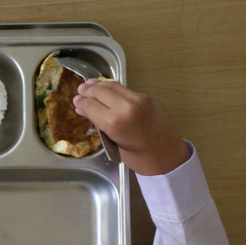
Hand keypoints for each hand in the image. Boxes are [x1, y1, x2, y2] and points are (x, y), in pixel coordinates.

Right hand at [72, 80, 189, 175]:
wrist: (169, 157)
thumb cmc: (140, 159)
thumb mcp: (114, 144)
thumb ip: (99, 125)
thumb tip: (84, 110)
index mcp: (115, 122)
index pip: (91, 105)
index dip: (81, 103)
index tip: (75, 102)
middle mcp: (126, 106)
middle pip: (101, 91)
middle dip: (88, 91)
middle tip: (80, 90)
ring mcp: (138, 100)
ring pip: (113, 86)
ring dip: (100, 85)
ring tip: (90, 85)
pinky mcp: (146, 98)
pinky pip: (125, 89)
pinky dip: (113, 88)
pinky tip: (107, 90)